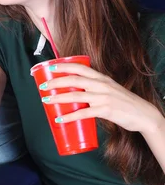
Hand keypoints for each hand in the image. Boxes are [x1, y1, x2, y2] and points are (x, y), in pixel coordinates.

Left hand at [34, 62, 161, 134]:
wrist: (142, 114)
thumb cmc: (124, 102)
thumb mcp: (110, 89)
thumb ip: (95, 88)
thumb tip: (76, 92)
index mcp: (102, 78)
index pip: (80, 68)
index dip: (64, 66)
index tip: (51, 67)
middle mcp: (102, 85)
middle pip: (75, 80)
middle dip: (56, 82)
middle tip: (43, 86)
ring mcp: (103, 97)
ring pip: (76, 96)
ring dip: (58, 98)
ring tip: (46, 100)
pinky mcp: (105, 110)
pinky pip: (83, 113)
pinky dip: (70, 116)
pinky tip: (60, 118)